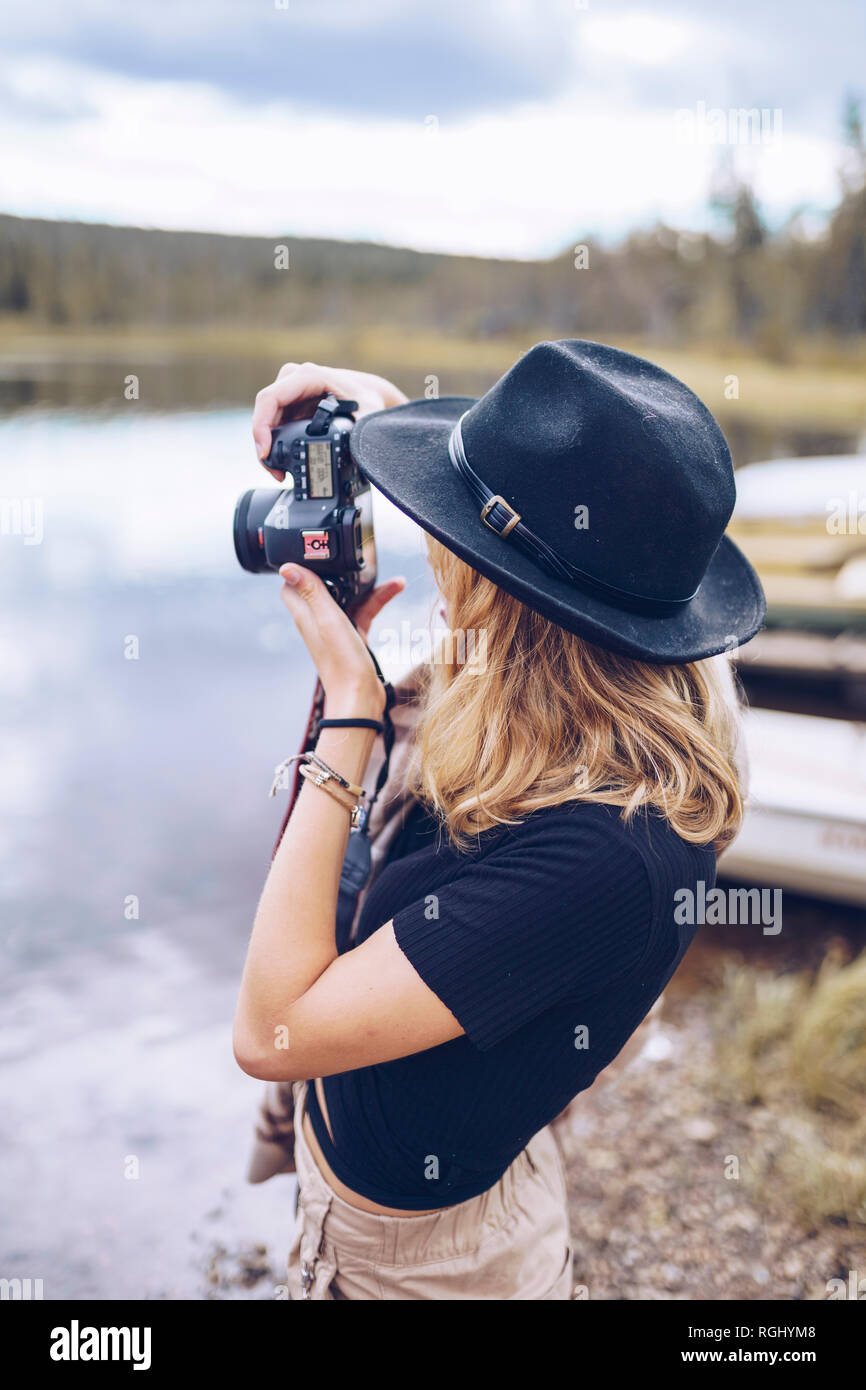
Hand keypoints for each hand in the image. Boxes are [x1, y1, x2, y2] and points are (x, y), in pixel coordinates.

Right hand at [252, 362, 407, 479]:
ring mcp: (289, 392)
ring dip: (268, 448)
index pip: (270, 399)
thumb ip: (360, 431)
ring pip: (267, 422)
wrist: (368, 393)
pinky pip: (274, 425)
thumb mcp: (367, 413)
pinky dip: (275, 444)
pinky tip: (282, 462)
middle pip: (264, 414)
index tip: (265, 452)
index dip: (261, 426)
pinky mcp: (290, 405)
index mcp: (307, 377)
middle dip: (264, 445)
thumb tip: (353, 456)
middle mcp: (293, 380)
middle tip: (276, 472)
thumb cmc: (366, 397)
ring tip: (280, 472)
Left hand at [278, 564, 403, 716]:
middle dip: (339, 571)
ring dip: (366, 586)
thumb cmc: (343, 663)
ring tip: (391, 578)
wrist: (360, 698)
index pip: (291, 584)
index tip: (315, 553)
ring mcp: (336, 629)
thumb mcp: (329, 620)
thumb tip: (287, 567)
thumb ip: (311, 592)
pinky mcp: (353, 637)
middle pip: (322, 587)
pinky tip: (395, 590)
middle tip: (355, 558)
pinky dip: (378, 600)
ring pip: (349, 597)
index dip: (299, 567)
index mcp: (306, 615)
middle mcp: (317, 620)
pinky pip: (364, 611)